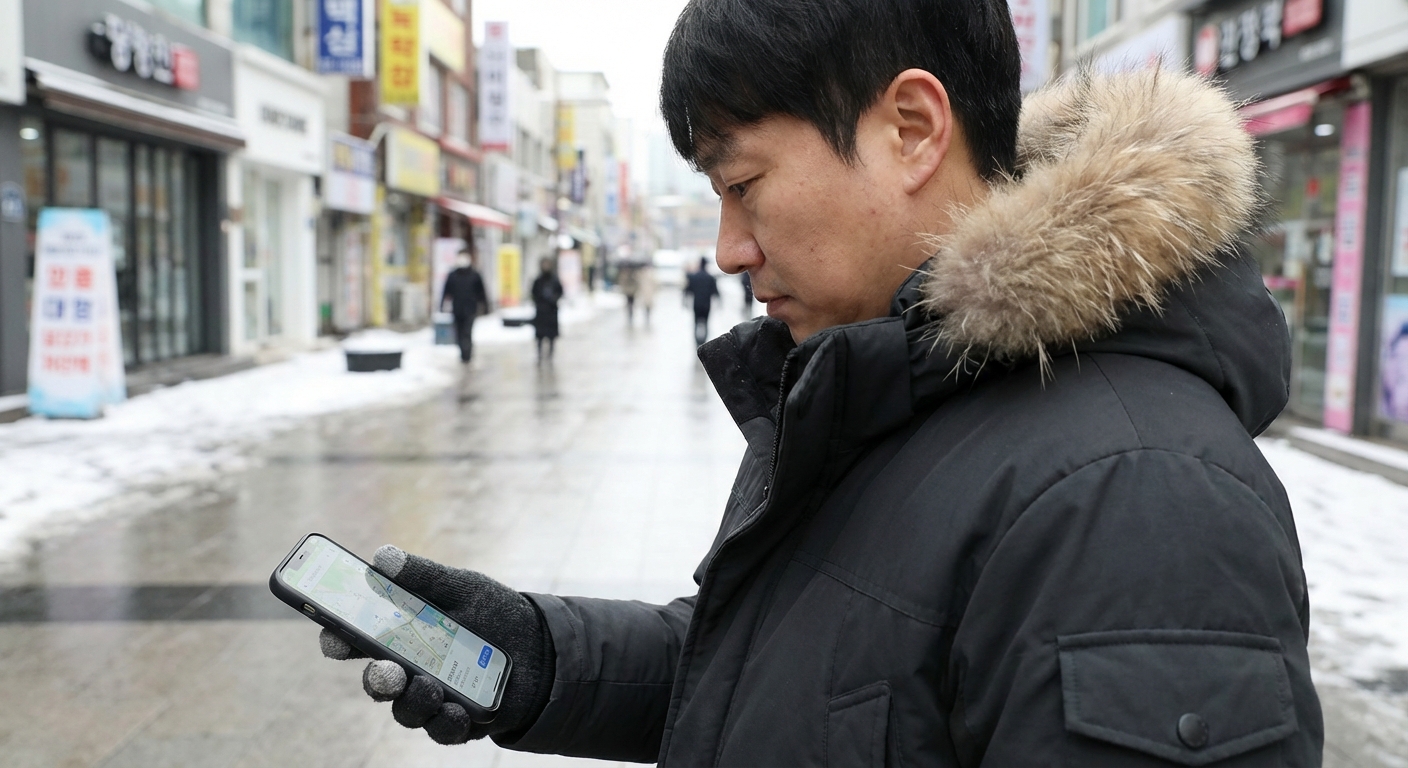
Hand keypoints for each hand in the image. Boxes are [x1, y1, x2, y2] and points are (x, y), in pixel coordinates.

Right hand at [318, 546, 554, 744]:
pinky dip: (447, 721)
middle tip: (385, 670)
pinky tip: (455, 709)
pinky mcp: (458, 721)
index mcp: (401, 634)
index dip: (339, 641)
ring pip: (407, 709)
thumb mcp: (463, 588)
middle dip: (377, 678)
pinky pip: (443, 729)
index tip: (333, 638)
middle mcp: (409, 669)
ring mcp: (432, 697)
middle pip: (379, 680)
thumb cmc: (493, 613)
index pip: (358, 640)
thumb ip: (424, 576)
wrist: (541, 645)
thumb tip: (383, 556)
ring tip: (430, 685)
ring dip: (413, 700)